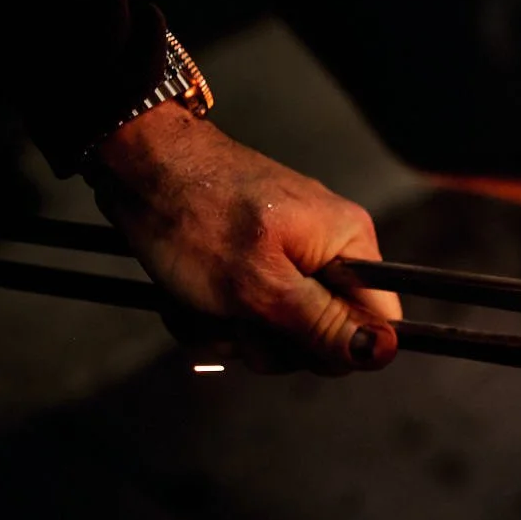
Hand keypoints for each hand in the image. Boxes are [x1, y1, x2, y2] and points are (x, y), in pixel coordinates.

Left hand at [88, 104, 400, 373]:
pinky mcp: (254, 264)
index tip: (292, 339)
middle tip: (234, 314)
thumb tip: (384, 351)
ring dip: (230, 331)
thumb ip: (325, 324)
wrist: (136, 168)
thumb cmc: (195, 212)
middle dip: (269, 341)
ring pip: (277, 334)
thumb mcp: (261, 285)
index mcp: (348, 245)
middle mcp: (327, 250)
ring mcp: (289, 257)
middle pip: (324, 337)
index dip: (339, 347)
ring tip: (201, 302)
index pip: (378, 322)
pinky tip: (189, 298)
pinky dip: (212, 318)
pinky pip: (246, 317)